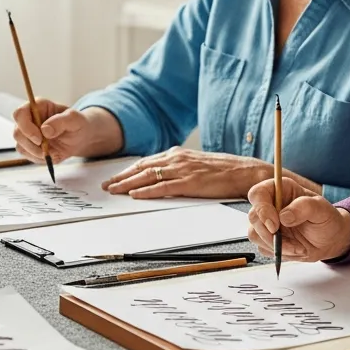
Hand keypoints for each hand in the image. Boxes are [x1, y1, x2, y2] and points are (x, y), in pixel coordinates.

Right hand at [12, 99, 109, 163]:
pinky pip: (27, 155)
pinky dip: (38, 158)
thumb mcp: (75, 119)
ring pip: (20, 146)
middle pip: (17, 132)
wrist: (80, 137)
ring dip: (36, 153)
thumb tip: (45, 129)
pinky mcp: (29, 146)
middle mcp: (29, 119)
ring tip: (53, 152)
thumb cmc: (77, 124)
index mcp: (37, 107)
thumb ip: (61, 121)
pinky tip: (51, 154)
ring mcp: (27, 133)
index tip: (39, 139)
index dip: (25, 127)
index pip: (20, 114)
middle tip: (47, 150)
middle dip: (31, 145)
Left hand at [101, 147, 267, 198]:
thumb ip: (178, 167)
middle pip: (142, 168)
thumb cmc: (222, 171)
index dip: (127, 171)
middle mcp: (177, 159)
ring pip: (148, 177)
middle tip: (106, 186)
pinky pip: (163, 187)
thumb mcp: (195, 164)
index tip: (114, 178)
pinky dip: (146, 191)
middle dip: (121, 178)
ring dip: (128, 185)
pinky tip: (135, 195)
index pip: (146, 162)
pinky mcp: (190, 183)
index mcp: (177, 154)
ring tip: (114, 191)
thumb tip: (161, 176)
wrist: (244, 172)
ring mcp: (183, 170)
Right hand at [247, 177, 349, 262]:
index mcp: (280, 190)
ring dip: (276, 246)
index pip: (258, 194)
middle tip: (290, 243)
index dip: (262, 209)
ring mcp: (267, 223)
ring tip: (298, 248)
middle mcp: (270, 205)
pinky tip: (294, 250)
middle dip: (270, 234)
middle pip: (253, 217)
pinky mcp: (268, 239)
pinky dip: (278, 253)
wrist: (330, 239)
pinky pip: (262, 248)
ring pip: (255, 234)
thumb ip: (304, 207)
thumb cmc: (326, 219)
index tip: (274, 226)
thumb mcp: (322, 209)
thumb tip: (284, 216)